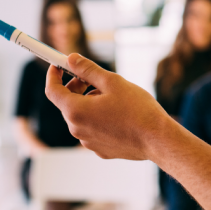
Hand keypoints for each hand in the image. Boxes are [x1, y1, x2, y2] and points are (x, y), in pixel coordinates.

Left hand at [45, 54, 174, 159]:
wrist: (158, 140)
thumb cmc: (138, 110)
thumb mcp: (112, 82)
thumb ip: (88, 70)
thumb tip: (71, 59)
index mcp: (76, 111)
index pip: (52, 91)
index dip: (53, 75)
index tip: (58, 66)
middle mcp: (77, 129)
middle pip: (67, 104)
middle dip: (75, 87)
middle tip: (91, 78)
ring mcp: (88, 142)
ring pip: (82, 116)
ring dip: (90, 103)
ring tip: (114, 97)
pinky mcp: (100, 150)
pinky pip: (93, 129)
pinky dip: (99, 118)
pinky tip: (119, 115)